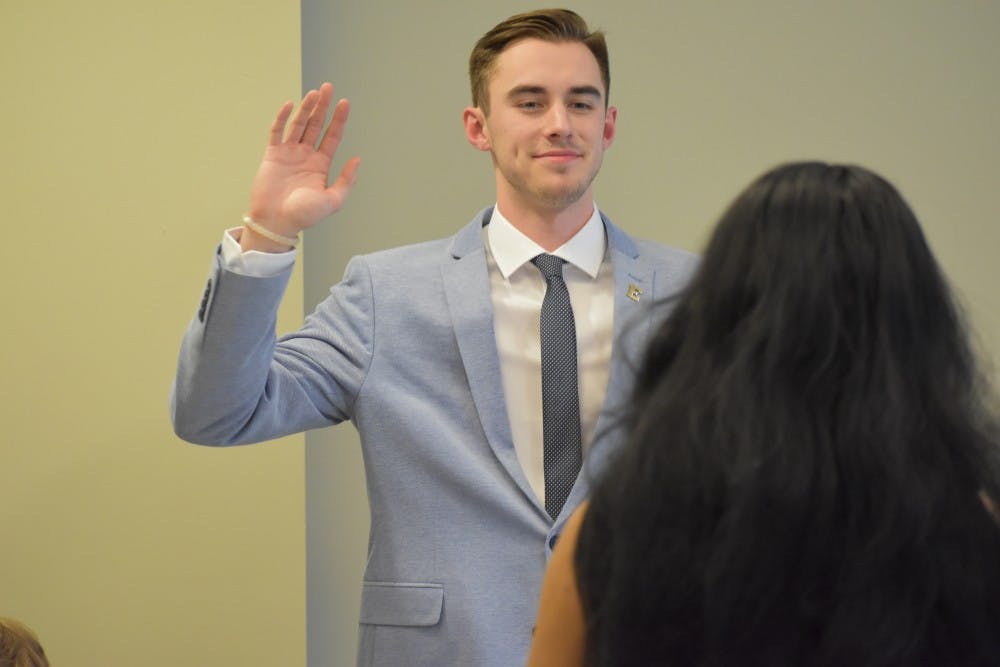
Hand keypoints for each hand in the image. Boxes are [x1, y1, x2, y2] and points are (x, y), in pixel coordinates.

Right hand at [244, 83, 360, 248]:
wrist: (276, 223)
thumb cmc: (304, 216)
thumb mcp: (332, 201)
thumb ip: (346, 181)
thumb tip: (357, 159)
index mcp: (321, 165)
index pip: (332, 136)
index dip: (339, 120)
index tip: (345, 103)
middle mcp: (306, 156)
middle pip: (316, 125)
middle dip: (323, 107)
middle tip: (329, 88)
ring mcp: (288, 153)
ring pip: (298, 124)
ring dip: (306, 108)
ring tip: (314, 93)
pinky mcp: (272, 155)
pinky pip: (277, 132)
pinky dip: (282, 118)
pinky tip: (289, 105)